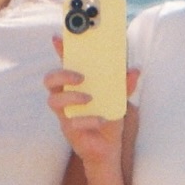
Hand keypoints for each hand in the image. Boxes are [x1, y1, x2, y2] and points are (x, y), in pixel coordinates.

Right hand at [44, 39, 137, 167]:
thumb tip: (135, 70)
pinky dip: (87, 120)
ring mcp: (65, 113)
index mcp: (76, 83)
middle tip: (81, 76)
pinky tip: (100, 120)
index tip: (59, 38)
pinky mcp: (68, 129)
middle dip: (62, 74)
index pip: (65, 63)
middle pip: (50, 79)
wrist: (109, 147)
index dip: (60, 50)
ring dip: (72, 97)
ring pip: (53, 101)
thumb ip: (125, 85)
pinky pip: (71, 122)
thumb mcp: (120, 98)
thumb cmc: (109, 116)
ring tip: (89, 99)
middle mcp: (66, 95)